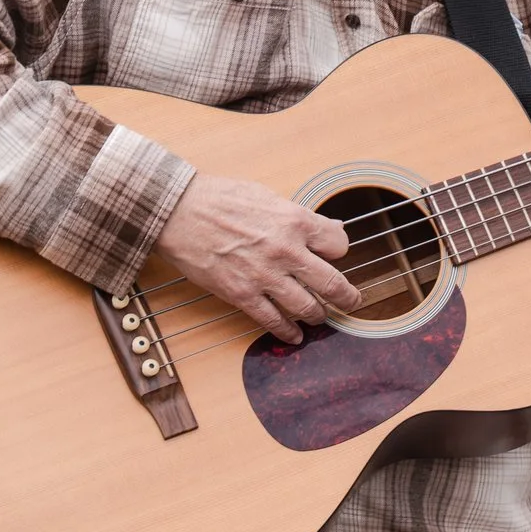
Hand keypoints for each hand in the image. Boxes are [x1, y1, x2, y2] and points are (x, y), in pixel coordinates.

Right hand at [154, 173, 359, 344]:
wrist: (178, 211)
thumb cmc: (220, 198)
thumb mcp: (268, 196)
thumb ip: (300, 217)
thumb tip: (328, 229)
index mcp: (295, 221)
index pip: (339, 245)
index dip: (339, 252)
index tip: (334, 257)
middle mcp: (286, 250)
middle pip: (332, 283)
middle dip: (346, 297)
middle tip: (352, 302)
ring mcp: (264, 275)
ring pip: (307, 306)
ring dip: (318, 315)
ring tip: (320, 316)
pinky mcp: (241, 294)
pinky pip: (273, 320)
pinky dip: (287, 331)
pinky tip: (294, 335)